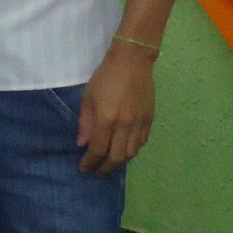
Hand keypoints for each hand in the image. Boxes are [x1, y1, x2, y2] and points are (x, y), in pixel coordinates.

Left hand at [76, 43, 155, 174]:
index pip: (97, 150)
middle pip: (116, 157)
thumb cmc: (105, 77)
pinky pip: (142, 142)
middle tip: (98, 171)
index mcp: (106, 119)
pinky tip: (125, 148)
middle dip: (105, 168)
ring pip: (131, 153)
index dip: (90, 162)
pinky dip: (133, 149)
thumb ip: (85, 123)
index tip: (84, 168)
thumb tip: (82, 144)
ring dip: (120, 161)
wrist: (132, 61)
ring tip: (111, 161)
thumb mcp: (88, 97)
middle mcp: (124, 125)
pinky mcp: (149, 119)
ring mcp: (139, 123)